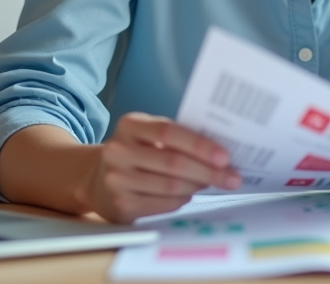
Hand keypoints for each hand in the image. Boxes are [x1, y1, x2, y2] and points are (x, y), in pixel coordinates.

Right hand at [86, 112, 240, 222]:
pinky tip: (189, 192)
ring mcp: (117, 179)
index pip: (168, 133)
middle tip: (232, 177)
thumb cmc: (136, 153)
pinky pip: (164, 204)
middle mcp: (118, 150)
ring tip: (214, 183)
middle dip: (208, 172)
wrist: (97, 178)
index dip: (199, 145)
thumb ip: (176, 137)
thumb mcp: (147, 136)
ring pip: (171, 186)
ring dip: (198, 186)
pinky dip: (183, 198)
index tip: (224, 156)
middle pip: (173, 163)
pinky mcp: (121, 204)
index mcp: (129, 125)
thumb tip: (219, 152)